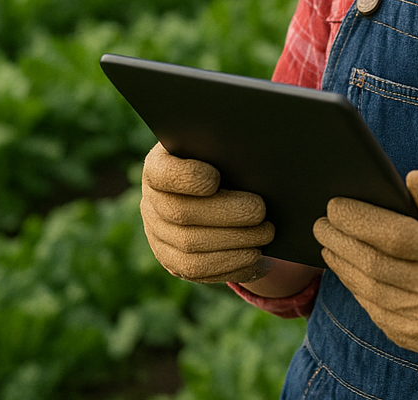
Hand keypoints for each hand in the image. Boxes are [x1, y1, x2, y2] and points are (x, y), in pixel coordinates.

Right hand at [140, 142, 274, 283]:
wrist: (215, 187)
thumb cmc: (221, 158)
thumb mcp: (217, 146)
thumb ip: (224, 148)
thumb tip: (252, 155)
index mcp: (158, 167)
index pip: (163, 173)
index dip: (187, 178)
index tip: (215, 179)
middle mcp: (152, 203)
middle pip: (182, 213)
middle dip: (226, 214)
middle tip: (260, 211)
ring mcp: (157, 235)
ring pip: (189, 247)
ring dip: (233, 243)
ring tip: (265, 235)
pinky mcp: (171, 260)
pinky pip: (196, 270)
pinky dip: (230, 265)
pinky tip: (256, 258)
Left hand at [313, 170, 417, 359]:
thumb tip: (409, 181)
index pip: (400, 238)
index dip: (362, 220)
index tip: (335, 204)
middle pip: (379, 268)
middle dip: (343, 242)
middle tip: (322, 222)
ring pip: (375, 295)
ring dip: (345, 267)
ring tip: (330, 244)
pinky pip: (383, 316)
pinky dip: (362, 292)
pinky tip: (351, 271)